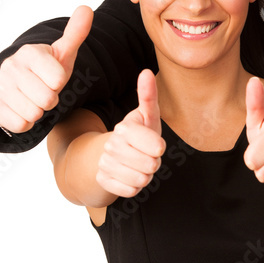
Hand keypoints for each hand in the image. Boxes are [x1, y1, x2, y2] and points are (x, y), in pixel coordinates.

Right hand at [0, 5, 93, 132]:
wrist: (17, 86)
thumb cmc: (45, 70)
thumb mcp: (62, 53)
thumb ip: (75, 33)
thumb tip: (86, 8)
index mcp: (30, 52)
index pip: (58, 79)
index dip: (59, 83)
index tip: (51, 78)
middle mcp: (11, 67)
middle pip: (48, 99)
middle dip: (50, 100)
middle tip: (42, 91)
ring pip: (34, 114)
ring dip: (37, 112)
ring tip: (32, 100)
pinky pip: (20, 125)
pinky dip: (25, 122)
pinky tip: (21, 109)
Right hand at [96, 70, 165, 197]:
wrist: (114, 154)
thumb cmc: (138, 133)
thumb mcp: (147, 115)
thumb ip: (149, 96)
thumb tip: (146, 72)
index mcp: (124, 128)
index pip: (157, 147)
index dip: (160, 148)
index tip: (155, 144)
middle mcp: (111, 145)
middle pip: (151, 166)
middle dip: (153, 163)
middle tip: (146, 156)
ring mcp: (105, 164)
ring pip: (141, 180)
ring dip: (145, 175)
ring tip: (139, 165)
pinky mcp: (103, 180)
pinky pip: (131, 191)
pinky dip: (134, 186)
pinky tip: (129, 175)